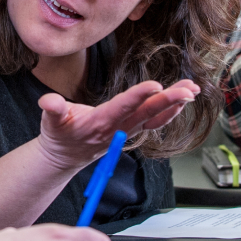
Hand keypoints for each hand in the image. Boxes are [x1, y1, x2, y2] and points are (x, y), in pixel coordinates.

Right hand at [35, 79, 198, 170]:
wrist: (66, 156)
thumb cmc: (60, 134)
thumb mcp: (51, 121)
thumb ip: (52, 109)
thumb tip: (48, 101)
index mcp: (100, 122)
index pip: (123, 107)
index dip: (139, 96)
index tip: (156, 85)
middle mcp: (118, 127)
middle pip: (147, 113)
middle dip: (168, 100)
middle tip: (188, 90)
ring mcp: (127, 130)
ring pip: (155, 116)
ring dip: (174, 104)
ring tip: (192, 90)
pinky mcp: (131, 129)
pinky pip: (155, 121)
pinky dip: (170, 111)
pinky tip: (182, 100)